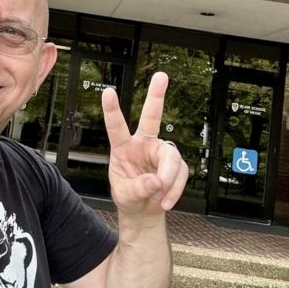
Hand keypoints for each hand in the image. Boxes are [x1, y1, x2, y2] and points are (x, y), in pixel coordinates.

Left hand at [102, 72, 188, 216]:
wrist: (143, 211)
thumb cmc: (129, 197)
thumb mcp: (125, 195)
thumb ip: (138, 188)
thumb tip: (156, 181)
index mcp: (124, 148)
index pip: (116, 126)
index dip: (112, 109)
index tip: (108, 92)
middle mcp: (143, 144)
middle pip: (152, 117)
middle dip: (156, 96)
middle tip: (161, 76)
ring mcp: (160, 152)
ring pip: (171, 158)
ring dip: (168, 180)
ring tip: (160, 196)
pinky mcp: (176, 164)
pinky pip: (180, 173)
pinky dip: (175, 189)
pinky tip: (166, 200)